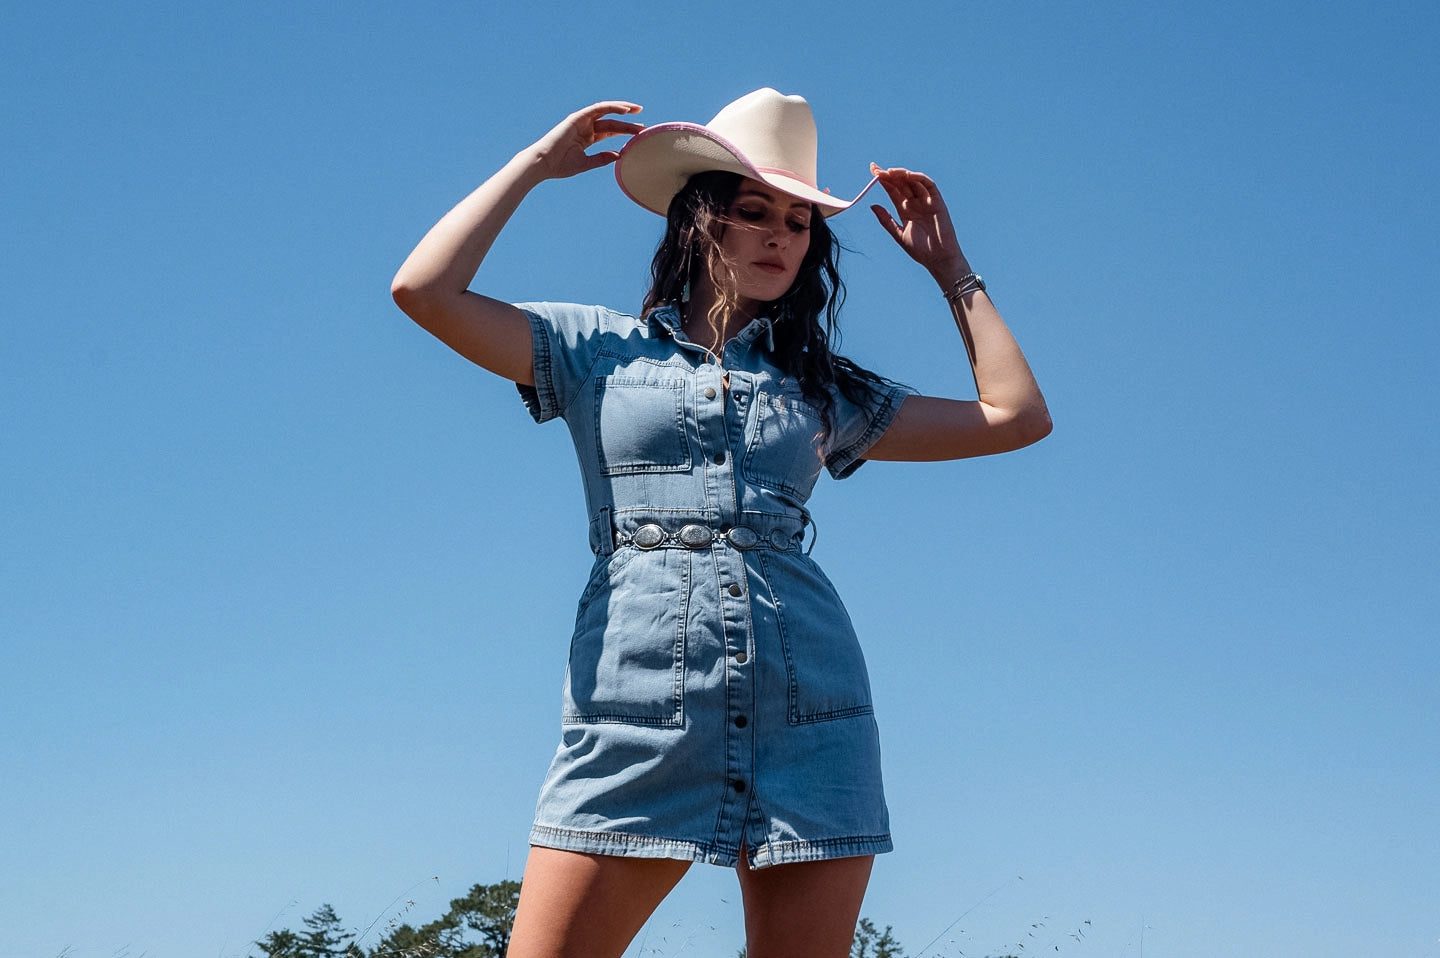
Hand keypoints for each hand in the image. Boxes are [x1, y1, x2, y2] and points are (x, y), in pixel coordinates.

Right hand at [527, 101, 644, 179]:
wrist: (543, 163)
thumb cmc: (560, 165)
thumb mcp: (586, 163)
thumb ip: (602, 158)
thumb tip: (619, 155)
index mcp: (587, 138)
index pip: (610, 131)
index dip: (625, 130)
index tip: (639, 133)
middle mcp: (585, 127)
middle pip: (611, 121)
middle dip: (628, 121)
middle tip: (643, 123)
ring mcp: (581, 121)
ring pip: (606, 111)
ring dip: (622, 109)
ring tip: (637, 110)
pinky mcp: (577, 117)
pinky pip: (598, 108)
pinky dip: (612, 107)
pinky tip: (625, 110)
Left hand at [869, 165, 969, 284]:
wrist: (939, 259)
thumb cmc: (921, 250)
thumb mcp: (899, 234)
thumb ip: (886, 220)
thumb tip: (872, 205)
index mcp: (905, 209)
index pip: (892, 190)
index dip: (883, 180)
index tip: (872, 171)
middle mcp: (915, 203)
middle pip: (901, 183)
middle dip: (889, 175)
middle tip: (876, 170)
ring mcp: (926, 201)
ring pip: (913, 181)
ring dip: (902, 174)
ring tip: (889, 172)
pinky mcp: (937, 201)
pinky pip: (929, 185)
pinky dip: (919, 178)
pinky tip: (908, 175)